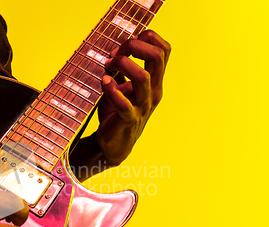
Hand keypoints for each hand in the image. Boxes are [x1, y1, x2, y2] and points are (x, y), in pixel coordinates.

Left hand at [98, 30, 170, 165]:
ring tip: (108, 66)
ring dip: (123, 64)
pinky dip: (113, 90)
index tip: (124, 46)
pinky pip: (124, 104)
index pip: (164, 49)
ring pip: (143, 77)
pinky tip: (104, 81)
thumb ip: (121, 70)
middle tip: (116, 53)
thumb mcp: (121, 87)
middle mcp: (153, 92)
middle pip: (157, 56)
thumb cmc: (117, 114)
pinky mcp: (129, 120)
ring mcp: (143, 106)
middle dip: (134, 45)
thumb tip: (114, 53)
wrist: (114, 145)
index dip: (145, 39)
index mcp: (155, 81)